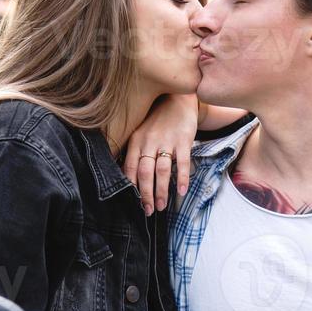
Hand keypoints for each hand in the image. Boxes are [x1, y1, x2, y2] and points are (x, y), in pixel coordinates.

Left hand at [123, 94, 198, 214]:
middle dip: (146, 195)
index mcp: (136, 141)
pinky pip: (182, 163)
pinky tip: (181, 192)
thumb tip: (128, 178)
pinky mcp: (183, 140)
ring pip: (161, 171)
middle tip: (149, 211)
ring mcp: (166, 141)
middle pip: (144, 173)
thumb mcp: (141, 134)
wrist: (178, 99)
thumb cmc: (157, 121)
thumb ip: (135, 153)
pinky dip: (182, 178)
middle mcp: (149, 141)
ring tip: (161, 206)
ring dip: (161, 191)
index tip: (135, 204)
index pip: (130, 168)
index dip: (132, 188)